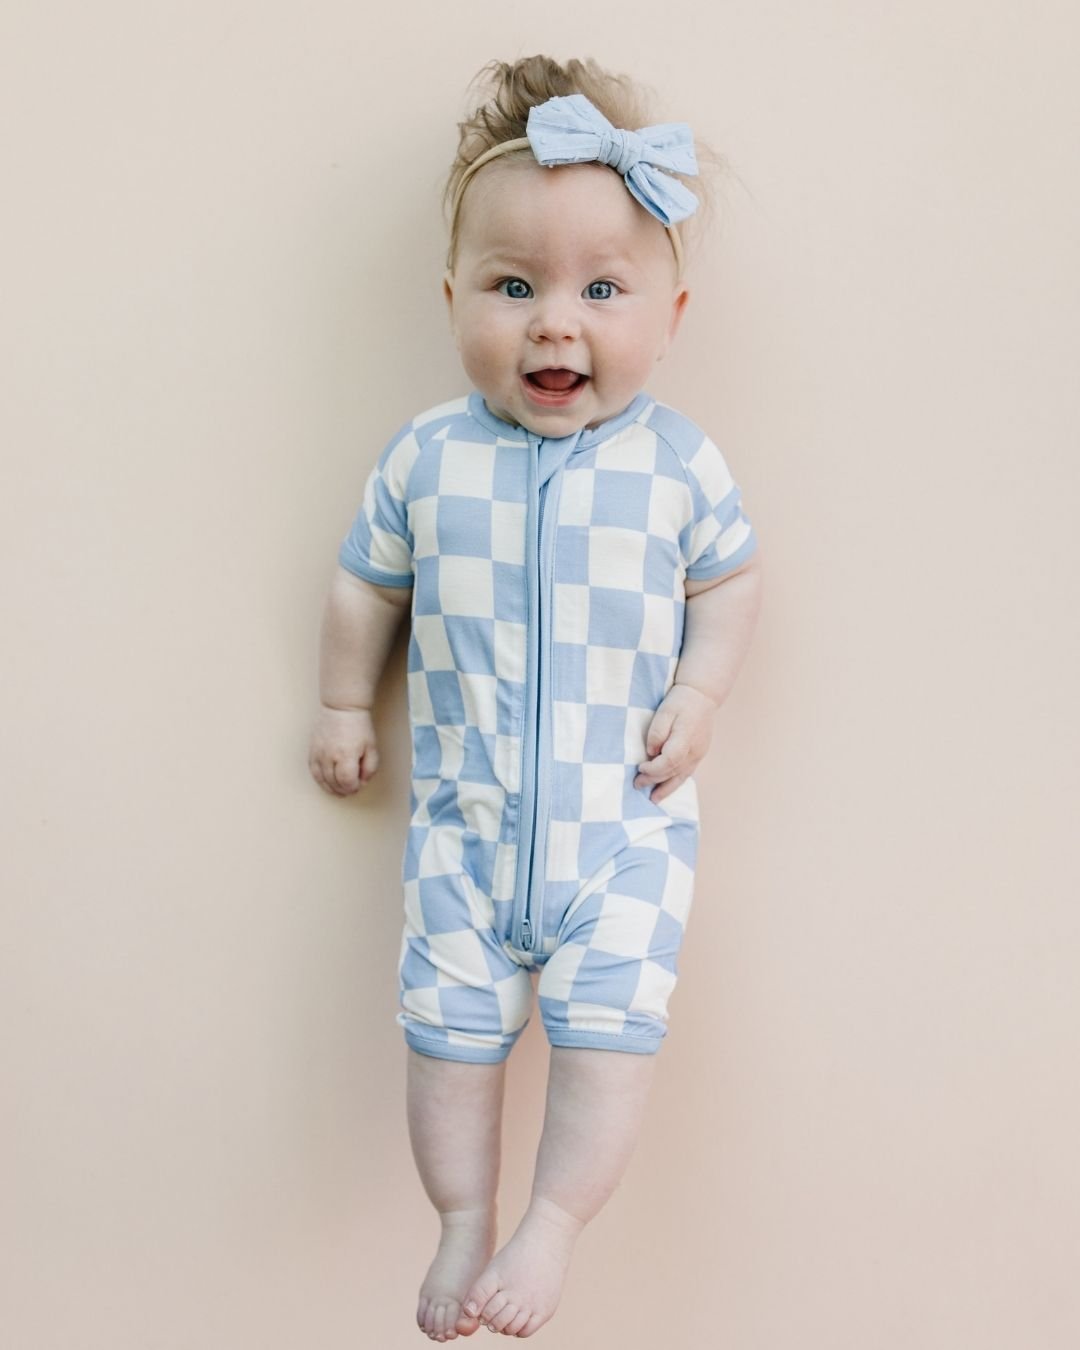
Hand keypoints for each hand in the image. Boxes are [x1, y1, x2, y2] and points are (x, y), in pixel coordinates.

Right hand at [308, 705, 379, 795]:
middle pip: (333, 783)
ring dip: (331, 788)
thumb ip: (370, 768)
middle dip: (343, 790)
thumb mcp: (372, 747)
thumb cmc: (358, 726)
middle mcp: (330, 756)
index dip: (353, 788)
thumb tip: (361, 783)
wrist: (341, 708)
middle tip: (350, 790)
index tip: (357, 786)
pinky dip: (320, 780)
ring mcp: (319, 753)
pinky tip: (327, 782)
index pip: (347, 781)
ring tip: (339, 791)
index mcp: (346, 755)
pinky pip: (313, 771)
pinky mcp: (312, 750)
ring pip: (322, 779)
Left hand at [633, 683, 716, 803]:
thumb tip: (651, 753)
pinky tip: (667, 789)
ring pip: (681, 776)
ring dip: (666, 789)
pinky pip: (686, 773)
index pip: (669, 761)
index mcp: (685, 739)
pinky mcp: (699, 755)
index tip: (640, 767)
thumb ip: (657, 733)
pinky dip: (676, 783)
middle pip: (673, 772)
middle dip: (654, 780)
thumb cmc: (681, 702)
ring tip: (653, 800)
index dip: (653, 768)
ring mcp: (699, 754)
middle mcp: (694, 751)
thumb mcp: (664, 712)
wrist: (703, 696)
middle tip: (637, 784)